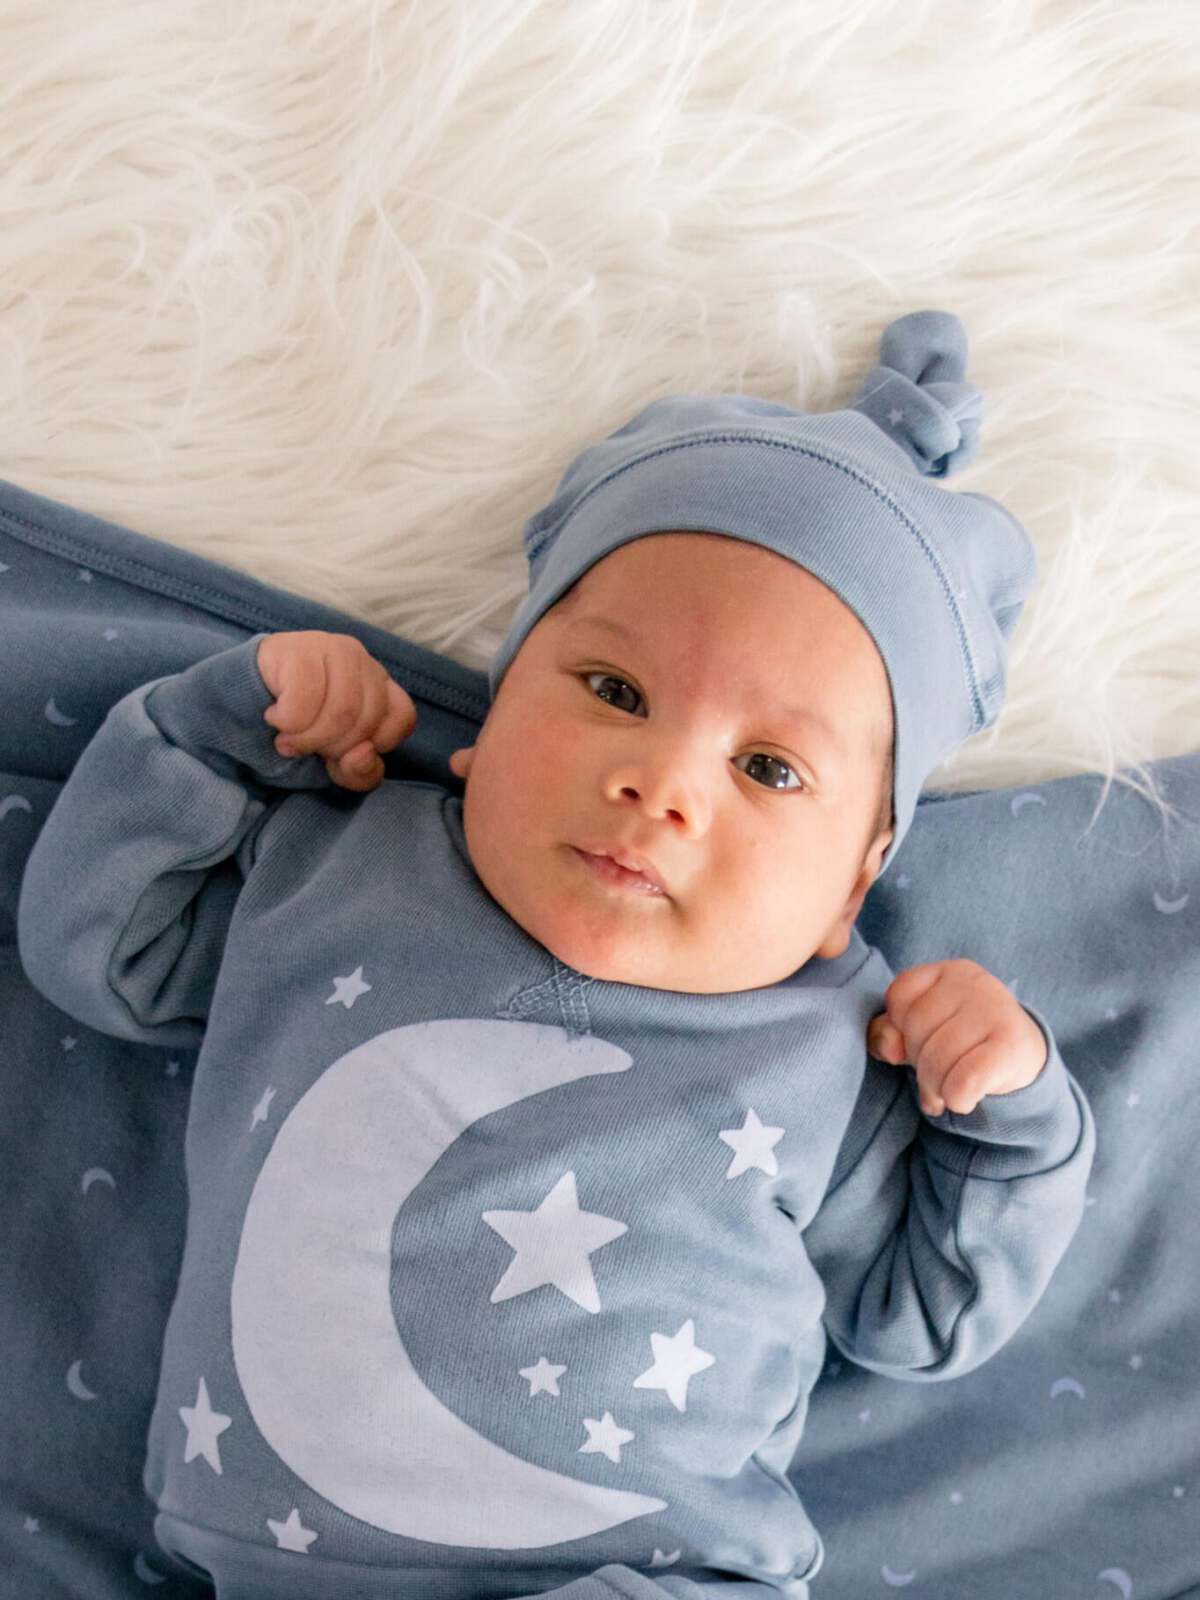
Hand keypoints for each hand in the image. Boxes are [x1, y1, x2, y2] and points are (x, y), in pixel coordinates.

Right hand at [257, 631, 417, 790]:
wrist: (238, 698)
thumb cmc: (298, 730)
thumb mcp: (335, 761)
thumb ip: (361, 772)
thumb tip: (362, 754)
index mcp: (379, 684)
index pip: (402, 717)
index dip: (374, 745)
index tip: (342, 752)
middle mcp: (362, 661)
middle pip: (368, 718)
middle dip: (334, 747)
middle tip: (306, 748)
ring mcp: (332, 649)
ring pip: (341, 710)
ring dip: (308, 739)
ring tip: (287, 739)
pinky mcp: (299, 650)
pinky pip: (304, 700)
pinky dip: (287, 721)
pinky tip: (275, 718)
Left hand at [866, 959, 1047, 1116]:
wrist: (1023, 1062)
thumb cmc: (961, 1042)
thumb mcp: (920, 1032)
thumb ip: (888, 1033)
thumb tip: (890, 1050)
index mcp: (948, 971)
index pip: (898, 997)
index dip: (901, 1029)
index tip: (923, 1042)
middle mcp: (974, 982)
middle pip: (916, 1029)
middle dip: (918, 1063)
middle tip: (936, 1075)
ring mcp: (996, 1010)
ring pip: (938, 1059)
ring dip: (936, 1089)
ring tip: (947, 1091)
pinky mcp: (1013, 1045)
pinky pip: (964, 1081)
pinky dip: (957, 1099)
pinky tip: (964, 1099)